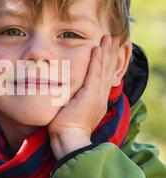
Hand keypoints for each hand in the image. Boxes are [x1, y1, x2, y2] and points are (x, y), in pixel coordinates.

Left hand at [48, 34, 120, 158]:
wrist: (68, 139)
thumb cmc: (64, 129)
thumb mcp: (71, 111)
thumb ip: (72, 100)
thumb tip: (64, 93)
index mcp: (97, 102)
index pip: (104, 77)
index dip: (106, 62)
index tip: (106, 49)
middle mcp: (100, 97)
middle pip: (108, 70)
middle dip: (110, 53)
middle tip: (112, 38)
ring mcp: (97, 96)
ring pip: (103, 69)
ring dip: (106, 52)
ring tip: (108, 38)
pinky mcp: (90, 96)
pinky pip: (95, 74)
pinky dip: (97, 61)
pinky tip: (97, 49)